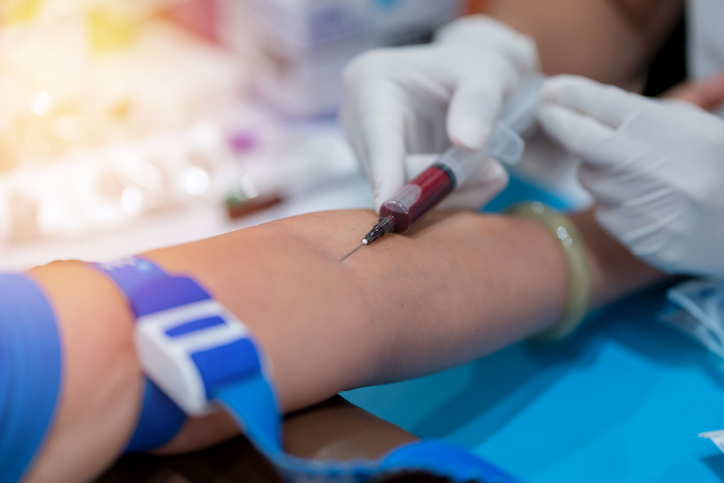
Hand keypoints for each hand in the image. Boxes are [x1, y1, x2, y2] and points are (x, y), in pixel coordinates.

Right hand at [341, 15, 537, 210]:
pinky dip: (447, 197)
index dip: (387, 174)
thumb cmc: (478, 66)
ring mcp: (368, 151)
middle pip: (387, 173)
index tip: (390, 207)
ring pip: (401, 193)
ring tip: (492, 171)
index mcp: (371, 81)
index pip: (378, 135)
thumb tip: (467, 144)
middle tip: (495, 174)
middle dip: (437, 186)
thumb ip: (480, 105)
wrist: (475, 79)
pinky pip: (412, 200)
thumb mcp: (489, 72)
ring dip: (449, 194)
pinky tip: (475, 178)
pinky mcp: (384, 174)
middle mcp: (359, 119)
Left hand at [539, 75, 723, 278]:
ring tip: (638, 170)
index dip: (569, 94)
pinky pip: (608, 213)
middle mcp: (643, 166)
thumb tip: (581, 103)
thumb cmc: (719, 163)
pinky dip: (618, 203)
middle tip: (549, 112)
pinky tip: (649, 201)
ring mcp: (638, 205)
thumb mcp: (692, 124)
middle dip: (559, 123)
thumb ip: (640, 113)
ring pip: (591, 179)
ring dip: (600, 169)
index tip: (552, 91)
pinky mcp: (637, 237)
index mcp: (662, 130)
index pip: (599, 103)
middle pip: (578, 140)